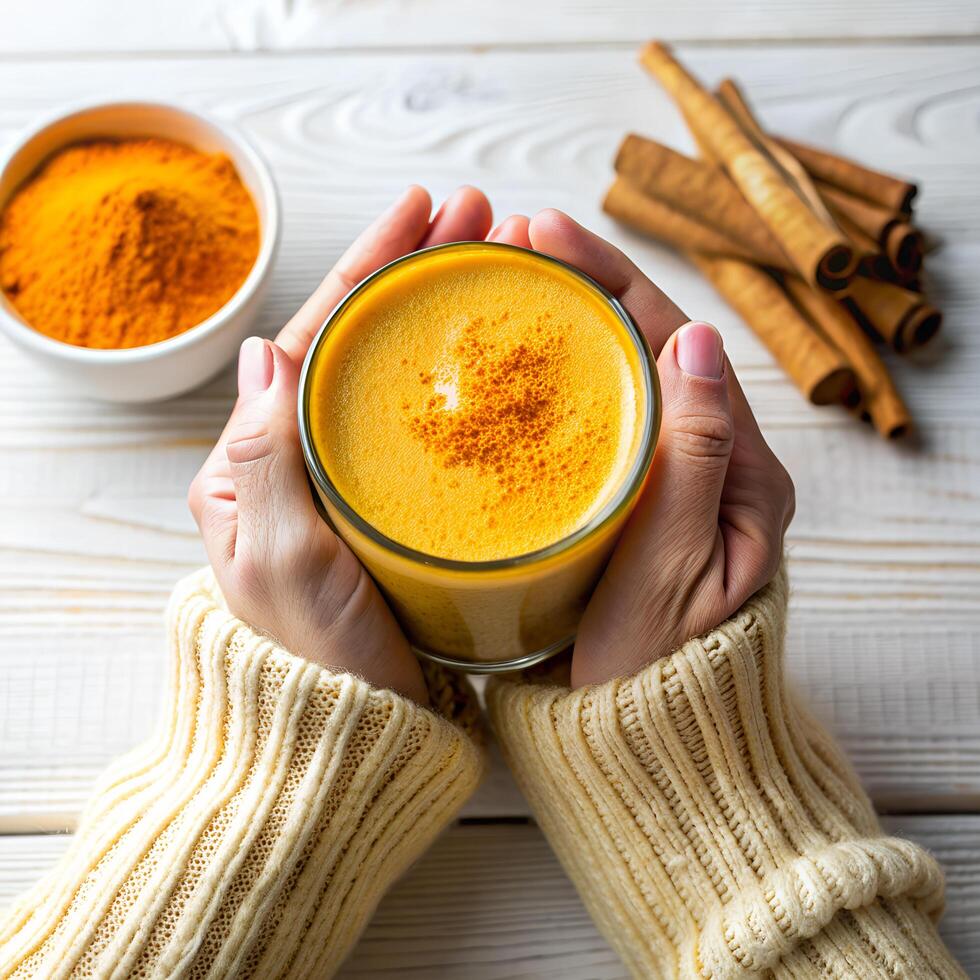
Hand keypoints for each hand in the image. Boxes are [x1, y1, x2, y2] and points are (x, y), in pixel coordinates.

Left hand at [188, 186, 494, 703]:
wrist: (356, 743)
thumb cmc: (321, 665)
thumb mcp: (287, 564)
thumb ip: (270, 459)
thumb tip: (262, 352)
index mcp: (251, 469)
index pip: (307, 341)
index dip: (363, 272)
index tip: (419, 213)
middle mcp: (293, 466)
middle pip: (352, 345)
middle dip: (409, 274)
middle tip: (478, 220)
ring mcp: (344, 486)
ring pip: (387, 377)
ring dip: (433, 313)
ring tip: (490, 258)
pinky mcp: (388, 512)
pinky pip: (414, 427)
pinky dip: (450, 380)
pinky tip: (488, 351)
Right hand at [486, 210, 794, 687]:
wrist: (635, 741)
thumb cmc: (654, 675)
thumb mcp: (674, 576)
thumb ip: (693, 463)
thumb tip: (697, 342)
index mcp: (743, 478)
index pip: (683, 352)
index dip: (617, 286)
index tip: (550, 237)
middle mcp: (712, 467)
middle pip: (651, 350)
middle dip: (588, 287)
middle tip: (517, 239)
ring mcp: (667, 481)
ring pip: (620, 380)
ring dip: (570, 324)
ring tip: (510, 276)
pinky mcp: (626, 501)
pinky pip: (597, 423)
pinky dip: (557, 382)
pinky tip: (514, 357)